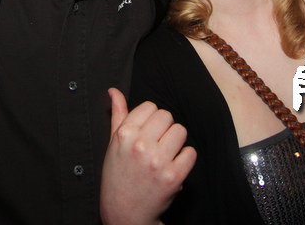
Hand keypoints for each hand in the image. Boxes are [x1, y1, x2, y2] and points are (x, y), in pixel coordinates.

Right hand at [100, 88, 195, 224]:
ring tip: (164, 155)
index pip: (150, 106)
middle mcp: (140, 145)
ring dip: (176, 142)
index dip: (151, 119)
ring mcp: (157, 161)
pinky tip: (173, 167)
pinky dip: (185, 159)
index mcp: (124, 134)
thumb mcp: (113, 144)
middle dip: (164, 129)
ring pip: (180, 131)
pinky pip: (190, 152)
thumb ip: (117, 115)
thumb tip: (113, 91)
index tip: (147, 133)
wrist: (124, 213)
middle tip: (156, 145)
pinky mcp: (173, 176)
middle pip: (167, 116)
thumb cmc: (118, 176)